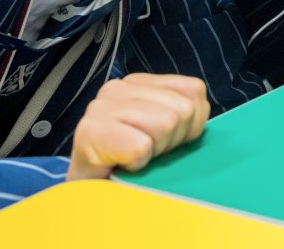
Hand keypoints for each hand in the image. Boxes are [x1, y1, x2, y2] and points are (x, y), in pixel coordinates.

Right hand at [67, 73, 208, 180]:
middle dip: (173, 140)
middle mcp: (117, 87)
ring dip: (155, 152)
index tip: (163, 142)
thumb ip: (183, 111)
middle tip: (146, 154)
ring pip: (166, 124)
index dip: (190, 125)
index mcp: (138, 82)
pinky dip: (138, 163)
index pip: (194, 91)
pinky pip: (141, 147)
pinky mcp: (89, 132)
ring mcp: (100, 107)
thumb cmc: (128, 165)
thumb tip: (198, 110)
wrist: (85, 201)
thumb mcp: (164, 131)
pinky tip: (122, 166)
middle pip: (182, 110)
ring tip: (134, 159)